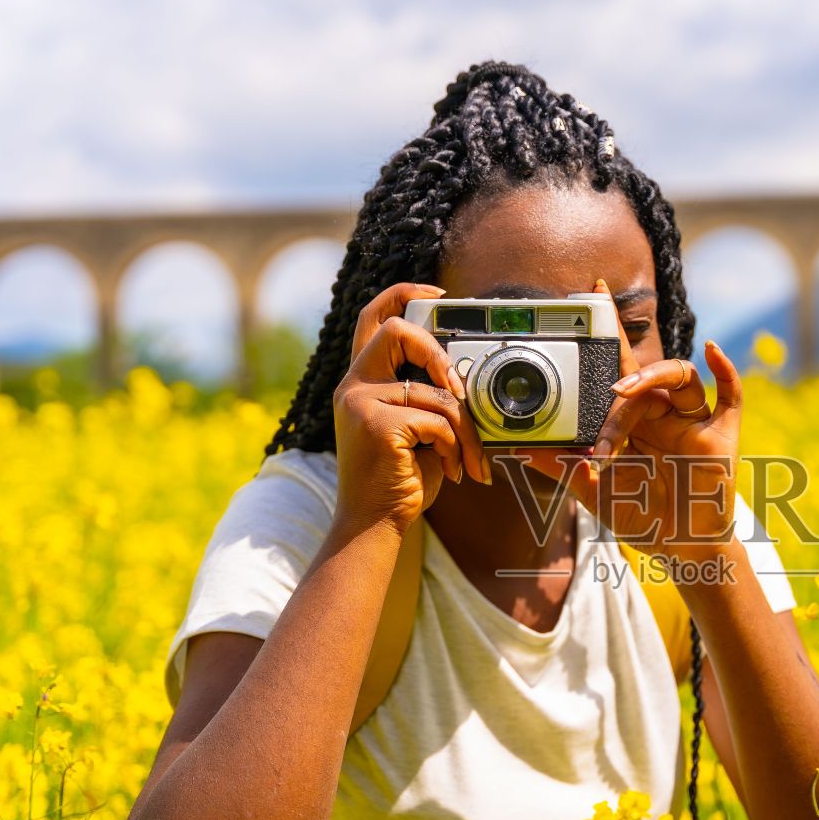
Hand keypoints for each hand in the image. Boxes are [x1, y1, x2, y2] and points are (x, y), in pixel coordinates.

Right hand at [330, 282, 487, 538]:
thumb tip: (464, 375)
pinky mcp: (376, 424)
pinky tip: (449, 470)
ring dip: (464, 430)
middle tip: (460, 390)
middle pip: (399, 331)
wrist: (374, 525)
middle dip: (440, 355)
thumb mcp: (413, 428)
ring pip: (436, 392)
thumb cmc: (399, 479)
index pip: (372, 318)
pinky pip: (437, 420)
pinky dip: (454, 447)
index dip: (403, 294)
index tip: (438, 294)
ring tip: (466, 459)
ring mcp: (360, 403)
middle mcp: (352, 386)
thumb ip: (425, 396)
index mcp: (361, 382)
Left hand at [516, 278, 743, 564]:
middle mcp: (662, 412)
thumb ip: (561, 467)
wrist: (679, 548)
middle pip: (643, 376)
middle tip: (605, 423)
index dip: (606, 331)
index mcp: (632, 419)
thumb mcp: (592, 491)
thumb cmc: (640, 515)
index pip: (617, 367)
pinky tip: (712, 351)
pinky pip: (731, 393)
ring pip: (679, 377)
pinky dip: (725, 369)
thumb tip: (521, 448)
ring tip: (627, 392)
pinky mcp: (721, 433)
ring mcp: (693, 420)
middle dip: (620, 388)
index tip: (590, 293)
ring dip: (654, 378)